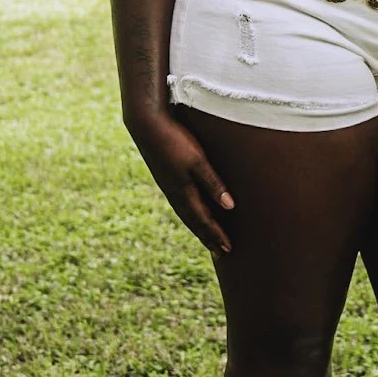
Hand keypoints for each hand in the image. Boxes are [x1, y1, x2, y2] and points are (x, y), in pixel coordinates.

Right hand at [127, 107, 235, 254]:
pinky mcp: (166, 177)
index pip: (204, 220)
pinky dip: (190, 213)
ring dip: (199, 227)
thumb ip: (213, 184)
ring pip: (187, 213)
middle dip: (208, 236)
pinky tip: (192, 210)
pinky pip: (181, 203)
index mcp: (184, 193)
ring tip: (208, 237)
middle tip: (221, 252)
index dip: (216, 235)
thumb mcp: (198, 161)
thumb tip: (230, 207)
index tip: (228, 250)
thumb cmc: (175, 141)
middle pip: (195, 221)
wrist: (147, 124)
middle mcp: (175, 194)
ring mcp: (169, 186)